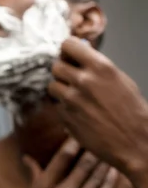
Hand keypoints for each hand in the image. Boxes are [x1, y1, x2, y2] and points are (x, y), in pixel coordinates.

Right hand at [0, 138, 117, 187]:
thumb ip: (34, 176)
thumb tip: (27, 158)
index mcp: (43, 187)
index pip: (62, 157)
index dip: (73, 142)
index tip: (79, 131)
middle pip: (84, 165)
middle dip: (93, 150)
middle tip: (101, 139)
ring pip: (96, 179)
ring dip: (104, 164)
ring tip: (110, 152)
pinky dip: (109, 183)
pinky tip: (112, 174)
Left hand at [48, 37, 147, 175]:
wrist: (134, 142)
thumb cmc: (132, 111)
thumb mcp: (120, 79)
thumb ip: (97, 66)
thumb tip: (80, 53)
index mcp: (100, 67)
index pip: (68, 45)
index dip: (67, 51)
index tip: (70, 56)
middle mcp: (83, 81)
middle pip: (56, 66)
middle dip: (63, 71)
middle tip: (72, 78)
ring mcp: (71, 99)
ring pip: (52, 86)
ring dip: (61, 89)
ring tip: (77, 97)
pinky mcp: (65, 116)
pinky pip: (57, 105)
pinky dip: (64, 107)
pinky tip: (80, 113)